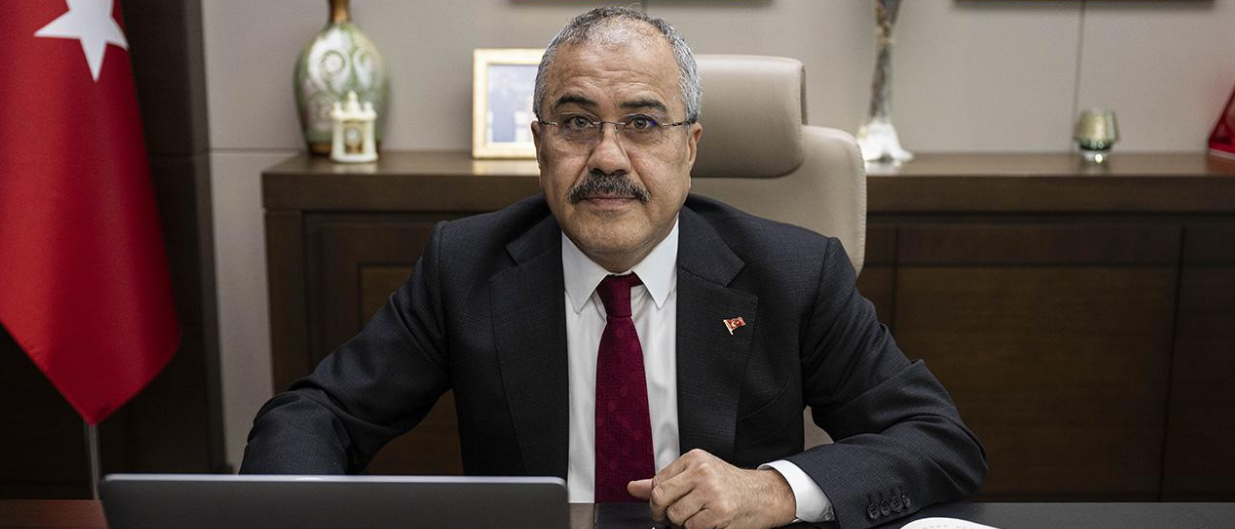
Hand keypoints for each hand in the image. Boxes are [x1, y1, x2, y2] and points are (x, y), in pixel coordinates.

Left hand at [627, 449, 795, 528]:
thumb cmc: (728, 486)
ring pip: (675, 516)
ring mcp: (711, 491)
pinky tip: (709, 520)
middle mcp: (702, 471)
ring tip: (698, 515)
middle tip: (672, 517)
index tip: (668, 504)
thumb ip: (663, 482)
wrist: (762, 496)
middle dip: (662, 513)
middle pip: (660, 498)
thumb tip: (633, 488)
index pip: (657, 481)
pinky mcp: (719, 511)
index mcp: (694, 458)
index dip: (658, 499)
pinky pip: (691, 527)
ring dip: (682, 523)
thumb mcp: (696, 476)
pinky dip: (697, 528)